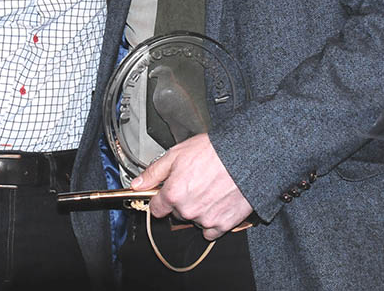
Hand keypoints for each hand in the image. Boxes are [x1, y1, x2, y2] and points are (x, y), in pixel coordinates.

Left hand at [130, 133, 252, 239]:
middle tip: (195, 183)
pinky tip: (218, 202)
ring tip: (210, 189)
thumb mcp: (176, 154)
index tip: (167, 193)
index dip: (161, 198)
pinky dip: (213, 220)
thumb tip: (138, 183)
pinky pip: (212, 231)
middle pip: (177, 213)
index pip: (156, 208)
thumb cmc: (213, 152)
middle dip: (182, 200)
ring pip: (194, 220)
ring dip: (198, 210)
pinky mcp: (224, 224)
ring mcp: (206, 219)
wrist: (246, 156)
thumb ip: (154, 172)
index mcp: (173, 194)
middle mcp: (187, 210)